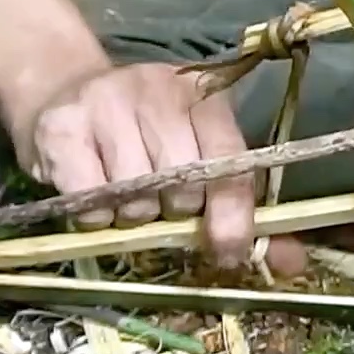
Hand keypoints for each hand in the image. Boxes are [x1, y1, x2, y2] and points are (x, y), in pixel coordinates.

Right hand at [13, 62, 257, 264]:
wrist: (62, 88)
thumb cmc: (141, 132)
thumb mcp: (194, 150)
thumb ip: (240, 208)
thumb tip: (290, 266)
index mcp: (204, 97)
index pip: (229, 163)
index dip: (233, 216)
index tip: (229, 253)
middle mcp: (158, 90)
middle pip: (181, 184)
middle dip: (175, 212)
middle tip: (160, 204)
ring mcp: (108, 102)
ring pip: (135, 195)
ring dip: (133, 215)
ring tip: (125, 196)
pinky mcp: (63, 126)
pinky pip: (89, 198)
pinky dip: (95, 215)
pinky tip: (94, 195)